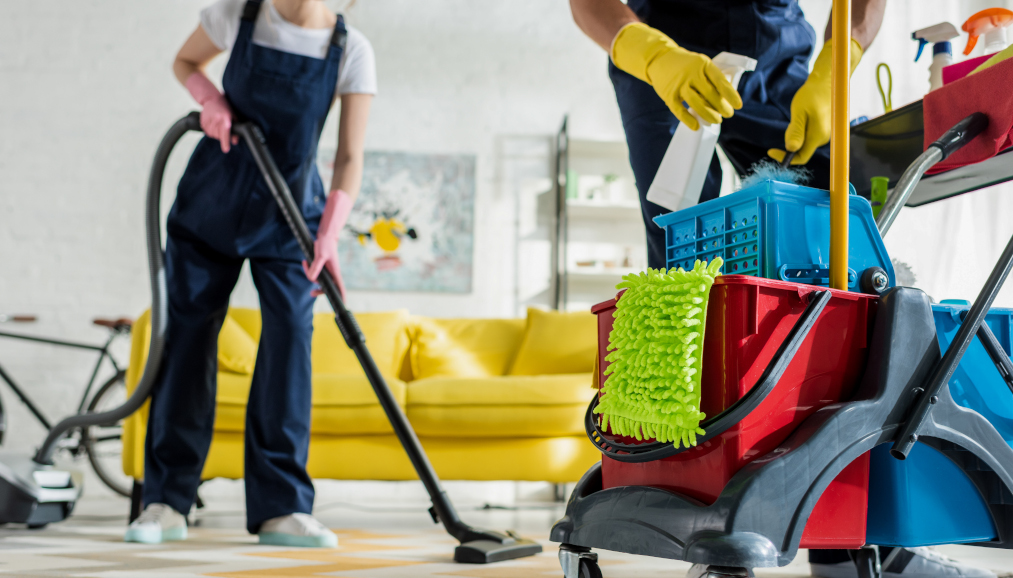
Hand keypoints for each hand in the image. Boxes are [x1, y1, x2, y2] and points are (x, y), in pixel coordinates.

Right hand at [200, 94, 238, 153]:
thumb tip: (235, 142)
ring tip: (218, 125)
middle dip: (222, 136)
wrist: (211, 98)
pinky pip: (207, 132)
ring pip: (212, 135)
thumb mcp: (233, 116)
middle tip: (224, 129)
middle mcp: (216, 119)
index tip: (226, 150)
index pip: (225, 132)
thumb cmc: (225, 107)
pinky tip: (213, 124)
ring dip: (216, 134)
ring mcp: (208, 120)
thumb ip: (235, 129)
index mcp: (225, 117)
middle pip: (218, 136)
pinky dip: (210, 131)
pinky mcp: (202, 122)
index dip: (226, 142)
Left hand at [301, 189, 353, 299]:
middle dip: (320, 290)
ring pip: (320, 280)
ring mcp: (328, 271)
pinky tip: (305, 263)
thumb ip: (316, 267)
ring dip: (311, 277)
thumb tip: (312, 279)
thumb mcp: (320, 256)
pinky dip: (310, 271)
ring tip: (305, 265)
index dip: (341, 297)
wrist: (325, 236)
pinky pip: (316, 274)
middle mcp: (333, 273)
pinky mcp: (323, 267)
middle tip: (312, 293)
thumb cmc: (325, 245)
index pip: (340, 287)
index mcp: (335, 272)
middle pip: (329, 287)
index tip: (342, 305)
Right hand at [611, 23, 741, 130]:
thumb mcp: (701, 64)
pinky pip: (679, 110)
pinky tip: (696, 126)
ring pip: (697, 103)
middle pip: (710, 94)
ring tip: (716, 120)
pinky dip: (688, 120)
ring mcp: (679, 84)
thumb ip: (711, 78)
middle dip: (722, 107)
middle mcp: (691, 73)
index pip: (720, 81)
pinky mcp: (668, 95)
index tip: (738, 105)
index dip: (730, 94)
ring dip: (709, 114)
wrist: (660, 59)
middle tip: (728, 114)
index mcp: (703, 64)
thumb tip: (726, 99)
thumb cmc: (686, 65)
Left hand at [768, 38, 863, 164]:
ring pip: (804, 142)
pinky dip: (801, 129)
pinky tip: (804, 116)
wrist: (827, 82)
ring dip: (796, 133)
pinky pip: (808, 135)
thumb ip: (796, 131)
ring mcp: (825, 134)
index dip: (785, 158)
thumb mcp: (799, 112)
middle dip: (791, 141)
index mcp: (818, 136)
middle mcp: (824, 138)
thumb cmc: (812, 94)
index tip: (770, 151)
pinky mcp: (824, 129)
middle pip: (801, 150)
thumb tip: (791, 149)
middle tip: (791, 121)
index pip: (801, 158)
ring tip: (799, 115)